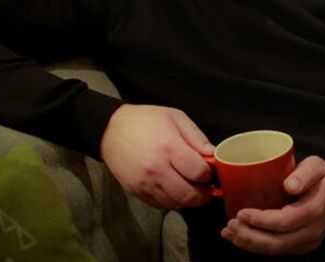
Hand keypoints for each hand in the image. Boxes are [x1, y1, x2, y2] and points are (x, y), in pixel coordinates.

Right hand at [100, 104, 214, 209]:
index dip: (210, 174)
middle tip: (207, 187)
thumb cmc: (144, 120)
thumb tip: (213, 156)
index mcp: (169, 148)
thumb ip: (197, 137)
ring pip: (175, 204)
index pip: (199, 173)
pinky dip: (172, 201)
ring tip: (191, 187)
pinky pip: (160, 205)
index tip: (210, 171)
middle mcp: (157, 169)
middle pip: (189, 195)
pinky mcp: (137, 191)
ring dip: (188, 200)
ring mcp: (145, 183)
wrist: (111, 130)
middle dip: (204, 194)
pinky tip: (174, 188)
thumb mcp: (175, 118)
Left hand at [221, 156, 324, 255]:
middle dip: (250, 236)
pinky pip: (276, 249)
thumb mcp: (318, 166)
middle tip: (230, 224)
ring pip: (275, 249)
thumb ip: (305, 174)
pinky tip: (240, 238)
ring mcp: (306, 242)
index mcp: (316, 211)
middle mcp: (312, 232)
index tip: (242, 212)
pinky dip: (256, 246)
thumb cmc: (324, 177)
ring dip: (249, 243)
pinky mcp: (299, 245)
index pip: (286, 221)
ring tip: (229, 232)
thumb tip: (290, 185)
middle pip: (277, 241)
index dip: (262, 221)